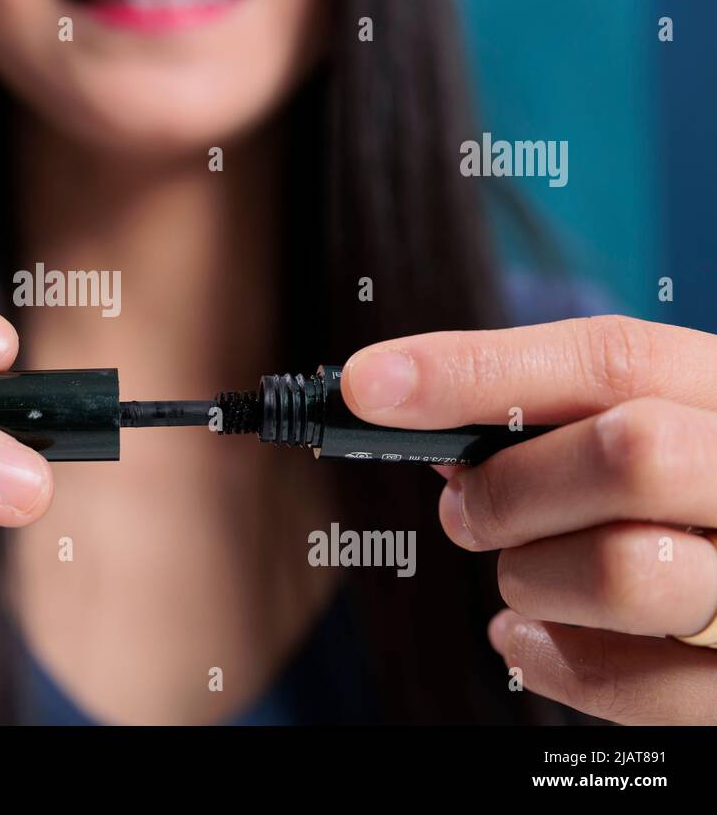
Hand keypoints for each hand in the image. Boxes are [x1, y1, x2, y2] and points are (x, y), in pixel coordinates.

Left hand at [342, 315, 716, 723]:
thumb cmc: (678, 496)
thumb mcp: (646, 424)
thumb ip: (549, 415)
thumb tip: (401, 401)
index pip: (613, 358)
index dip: (476, 367)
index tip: (366, 384)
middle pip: (629, 454)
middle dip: (511, 485)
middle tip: (462, 509)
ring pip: (626, 572)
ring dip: (532, 576)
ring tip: (526, 572)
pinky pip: (632, 685)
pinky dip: (548, 656)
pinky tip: (526, 634)